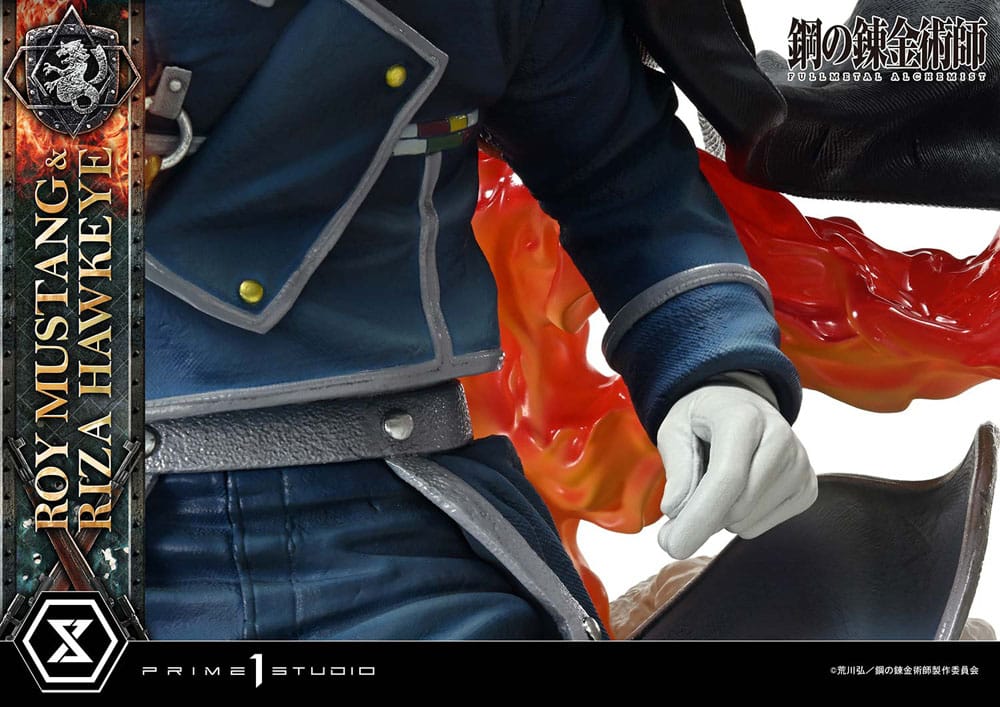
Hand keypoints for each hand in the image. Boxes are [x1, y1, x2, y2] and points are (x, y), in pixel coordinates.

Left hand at [655, 382, 816, 558]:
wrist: (740, 406)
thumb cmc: (702, 420)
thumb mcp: (675, 431)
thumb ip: (676, 468)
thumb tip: (675, 510)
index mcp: (744, 417)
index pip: (727, 477)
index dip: (699, 516)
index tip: (671, 546)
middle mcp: (780, 437)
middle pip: (740, 505)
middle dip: (701, 520)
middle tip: (679, 510)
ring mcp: (800, 464)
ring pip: (748, 521)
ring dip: (720, 516)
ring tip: (716, 483)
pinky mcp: (807, 488)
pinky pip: (761, 527)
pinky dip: (739, 520)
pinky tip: (737, 491)